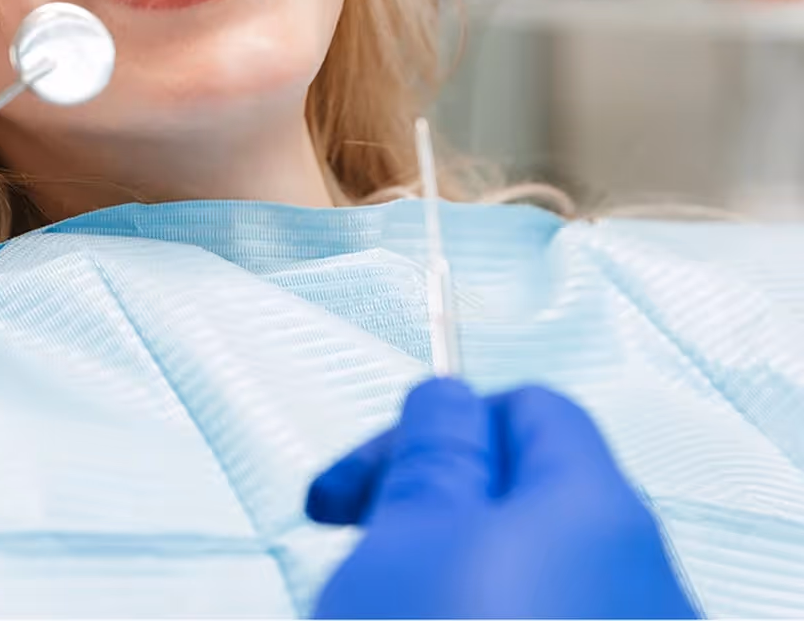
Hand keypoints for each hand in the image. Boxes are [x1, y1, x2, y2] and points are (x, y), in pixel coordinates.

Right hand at [307, 379, 696, 619]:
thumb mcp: (408, 530)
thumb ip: (434, 446)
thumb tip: (448, 395)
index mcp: (599, 508)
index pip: (529, 408)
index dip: (434, 427)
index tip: (359, 481)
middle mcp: (640, 576)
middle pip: (527, 495)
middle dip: (429, 505)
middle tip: (353, 541)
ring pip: (525, 570)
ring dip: (442, 571)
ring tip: (376, 601)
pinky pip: (538, 615)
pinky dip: (475, 612)